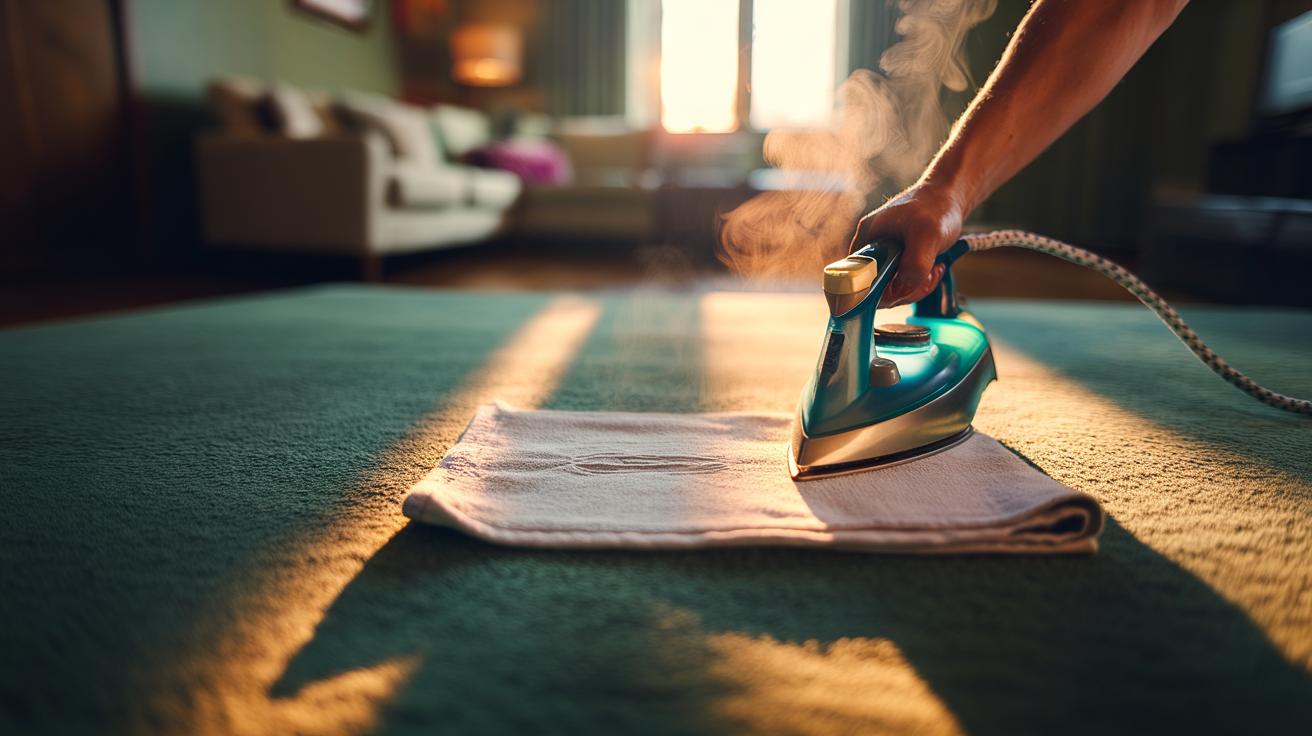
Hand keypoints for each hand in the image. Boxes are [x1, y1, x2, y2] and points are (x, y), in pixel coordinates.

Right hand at [850, 183, 964, 306]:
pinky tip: (934, 267)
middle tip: (927, 275)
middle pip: (877, 289)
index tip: (905, 287)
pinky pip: (905, 283)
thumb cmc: (936, 208)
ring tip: (934, 268)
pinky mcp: (899, 261)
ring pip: (893, 288)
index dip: (879, 292)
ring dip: (917, 286)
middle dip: (905, 289)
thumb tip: (901, 291)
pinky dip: (921, 282)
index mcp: (867, 239)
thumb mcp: (927, 235)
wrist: (950, 196)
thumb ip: (913, 265)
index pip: (858, 280)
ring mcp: (885, 256)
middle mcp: (871, 249)